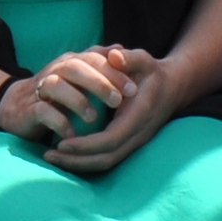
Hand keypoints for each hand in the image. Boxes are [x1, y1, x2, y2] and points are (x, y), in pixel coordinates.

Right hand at [0, 46, 132, 148]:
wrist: (16, 107)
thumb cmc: (57, 92)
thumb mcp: (78, 75)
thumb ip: (99, 62)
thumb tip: (120, 48)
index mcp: (71, 61)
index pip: (94, 58)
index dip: (114, 71)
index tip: (134, 89)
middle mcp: (55, 70)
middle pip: (76, 67)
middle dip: (99, 83)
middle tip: (118, 101)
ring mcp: (40, 88)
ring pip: (57, 85)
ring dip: (77, 101)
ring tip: (94, 118)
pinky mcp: (29, 108)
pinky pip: (42, 111)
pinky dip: (58, 121)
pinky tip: (71, 133)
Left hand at [43, 47, 183, 174]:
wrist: (173, 88)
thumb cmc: (153, 73)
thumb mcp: (144, 60)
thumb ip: (130, 58)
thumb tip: (114, 56)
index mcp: (139, 116)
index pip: (111, 139)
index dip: (86, 144)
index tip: (62, 142)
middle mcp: (137, 134)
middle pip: (106, 158)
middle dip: (76, 160)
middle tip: (48, 155)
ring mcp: (135, 143)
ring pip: (106, 163)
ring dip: (78, 164)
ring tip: (51, 157)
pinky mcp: (129, 145)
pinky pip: (107, 159)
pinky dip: (85, 160)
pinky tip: (66, 154)